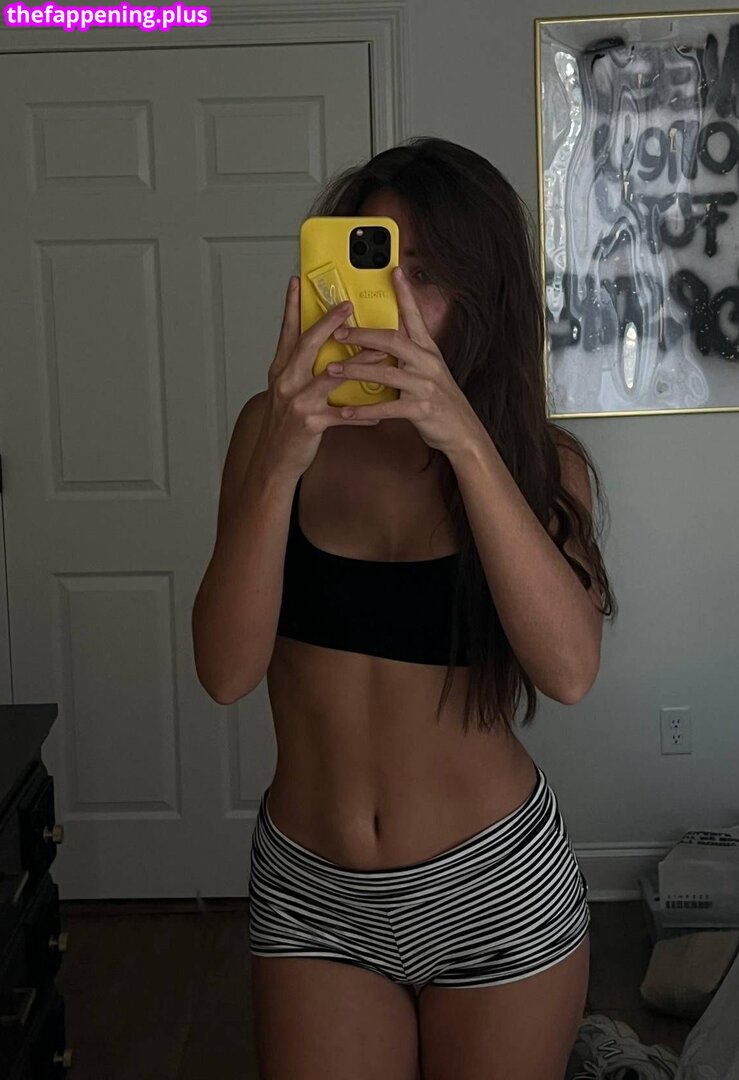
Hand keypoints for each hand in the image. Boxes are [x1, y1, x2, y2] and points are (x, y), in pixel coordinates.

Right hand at [260, 277, 389, 480]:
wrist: (274, 460)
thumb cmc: (284, 425)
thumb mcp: (285, 391)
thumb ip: (299, 369)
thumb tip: (320, 349)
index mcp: (281, 371)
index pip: (287, 332)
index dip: (291, 306)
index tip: (297, 283)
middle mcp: (287, 382)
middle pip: (308, 345)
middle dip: (328, 323)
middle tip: (348, 306)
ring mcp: (298, 402)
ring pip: (331, 376)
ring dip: (358, 364)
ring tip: (379, 354)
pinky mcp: (310, 423)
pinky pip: (343, 415)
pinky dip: (362, 414)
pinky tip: (377, 412)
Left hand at [324, 266, 483, 457]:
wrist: (463, 431)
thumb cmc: (441, 401)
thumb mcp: (430, 370)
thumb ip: (410, 354)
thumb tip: (386, 340)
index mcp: (428, 350)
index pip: (415, 316)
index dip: (405, 294)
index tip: (394, 272)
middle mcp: (427, 363)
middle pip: (393, 340)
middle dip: (362, 335)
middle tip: (338, 333)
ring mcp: (425, 385)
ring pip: (385, 373)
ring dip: (355, 371)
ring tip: (331, 370)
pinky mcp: (420, 409)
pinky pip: (387, 408)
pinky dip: (365, 411)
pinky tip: (347, 412)